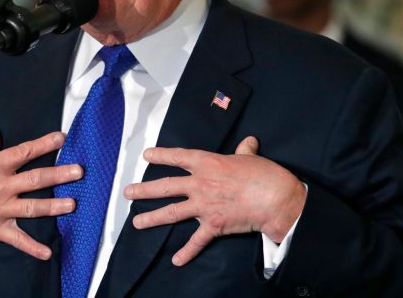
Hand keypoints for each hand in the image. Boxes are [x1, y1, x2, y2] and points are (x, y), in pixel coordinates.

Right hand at [0, 128, 81, 260]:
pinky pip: (17, 239)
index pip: (24, 152)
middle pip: (35, 178)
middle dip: (59, 174)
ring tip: (72, 204)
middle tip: (78, 171)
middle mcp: (1, 186)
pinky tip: (47, 253)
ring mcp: (0, 209)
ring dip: (54, 206)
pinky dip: (32, 247)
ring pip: (32, 207)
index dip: (44, 144)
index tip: (62, 138)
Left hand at [124, 136, 306, 265]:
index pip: (179, 157)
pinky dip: (186, 252)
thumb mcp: (250, 157)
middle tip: (127, 192)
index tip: (146, 155)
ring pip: (172, 212)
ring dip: (152, 218)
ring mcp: (203, 206)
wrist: (274, 199)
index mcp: (207, 163)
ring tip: (136, 222)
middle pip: (166, 187)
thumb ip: (244, 150)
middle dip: (144, 189)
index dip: (162, 155)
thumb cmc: (263, 175)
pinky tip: (175, 260)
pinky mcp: (213, 225)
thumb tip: (248, 141)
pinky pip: (196, 241)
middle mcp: (200, 184)